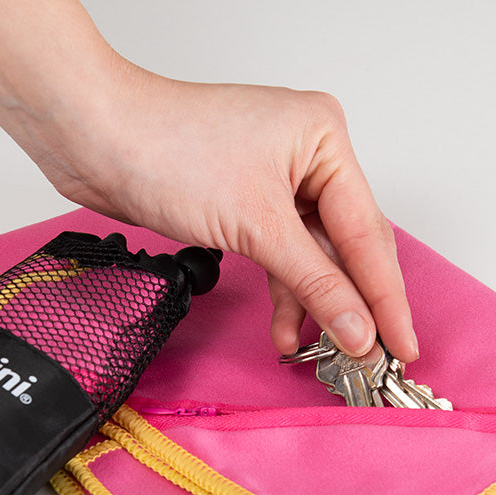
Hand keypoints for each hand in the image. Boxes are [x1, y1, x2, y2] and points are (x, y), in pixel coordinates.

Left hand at [33, 60, 417, 360]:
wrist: (93, 136)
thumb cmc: (167, 150)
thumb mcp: (256, 224)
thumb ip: (315, 282)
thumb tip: (360, 330)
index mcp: (325, 139)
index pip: (367, 232)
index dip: (385, 297)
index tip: (402, 346)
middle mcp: (307, 154)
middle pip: (345, 244)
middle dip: (353, 303)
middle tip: (371, 358)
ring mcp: (273, 177)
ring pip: (309, 254)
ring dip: (311, 304)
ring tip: (316, 354)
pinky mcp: (242, 199)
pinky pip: (277, 252)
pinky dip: (280, 289)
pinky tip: (283, 330)